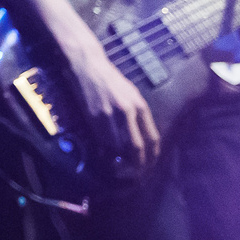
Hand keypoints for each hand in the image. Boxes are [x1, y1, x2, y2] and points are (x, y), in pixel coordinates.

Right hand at [67, 48, 160, 169]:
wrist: (87, 64)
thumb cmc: (109, 79)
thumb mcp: (130, 94)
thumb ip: (137, 115)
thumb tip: (139, 138)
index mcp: (140, 106)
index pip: (152, 139)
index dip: (152, 157)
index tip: (149, 167)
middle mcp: (127, 111)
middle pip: (137, 147)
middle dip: (138, 165)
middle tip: (136, 175)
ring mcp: (109, 114)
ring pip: (118, 146)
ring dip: (118, 160)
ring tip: (119, 168)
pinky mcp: (93, 115)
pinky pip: (101, 139)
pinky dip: (104, 151)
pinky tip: (104, 155)